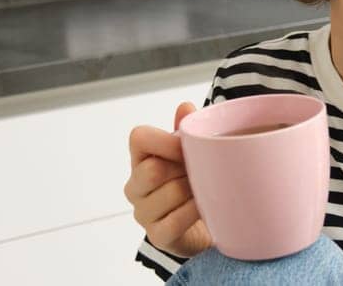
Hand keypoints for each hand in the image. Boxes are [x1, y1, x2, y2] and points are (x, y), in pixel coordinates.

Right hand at [123, 102, 212, 258]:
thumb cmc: (193, 184)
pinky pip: (176, 220)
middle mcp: (135, 186)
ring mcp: (143, 213)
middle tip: (202, 171)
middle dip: (184, 168)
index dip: (166, 139)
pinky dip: (195, 211)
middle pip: (154, 168)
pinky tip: (206, 208)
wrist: (203, 228)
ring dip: (195, 190)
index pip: (139, 137)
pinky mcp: (156, 236)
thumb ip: (186, 131)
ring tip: (206, 189)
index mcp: (140, 159)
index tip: (188, 144)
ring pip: (170, 192)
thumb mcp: (190, 155)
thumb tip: (185, 106)